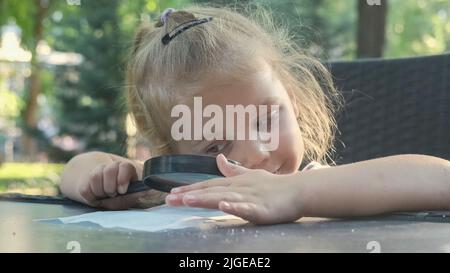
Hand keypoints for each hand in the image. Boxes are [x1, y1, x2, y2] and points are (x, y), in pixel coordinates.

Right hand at [77, 161, 148, 209]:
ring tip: (105, 194)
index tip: (122, 190)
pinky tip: (96, 196)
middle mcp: (112, 167)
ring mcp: (97, 172)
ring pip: (96, 177)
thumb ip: (137, 193)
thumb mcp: (129, 195)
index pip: (125, 166)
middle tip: (113, 193)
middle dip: (111, 186)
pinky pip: (86, 188)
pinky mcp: (83, 182)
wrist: (100, 191)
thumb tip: (149, 191)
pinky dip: (92, 196)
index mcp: (126, 169)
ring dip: (101, 190)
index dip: (123, 178)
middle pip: (110, 170)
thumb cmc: (119, 196)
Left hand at [165, 154, 303, 223]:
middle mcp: (238, 189)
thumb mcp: (250, 176)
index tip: (172, 192)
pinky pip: (247, 207)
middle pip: (210, 192)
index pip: (208, 186)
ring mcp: (249, 198)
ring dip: (205, 198)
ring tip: (187, 200)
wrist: (297, 190)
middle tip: (168, 199)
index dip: (189, 189)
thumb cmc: (274, 185)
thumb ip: (233, 170)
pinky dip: (235, 206)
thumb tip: (220, 159)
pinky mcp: (261, 208)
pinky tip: (225, 205)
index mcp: (234, 183)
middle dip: (188, 195)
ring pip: (223, 197)